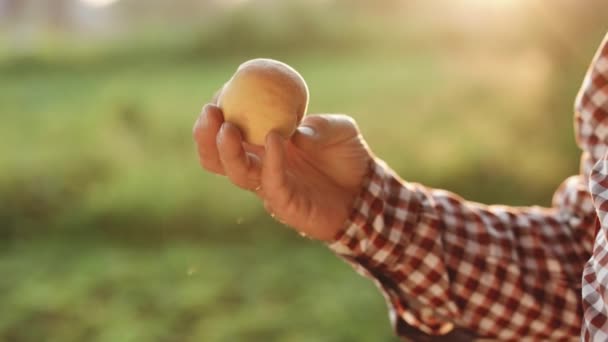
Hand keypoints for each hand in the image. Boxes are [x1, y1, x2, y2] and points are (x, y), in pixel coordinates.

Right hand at [193, 104, 371, 240]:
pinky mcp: (285, 205)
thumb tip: (297, 129)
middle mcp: (260, 165)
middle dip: (206, 135)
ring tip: (227, 128)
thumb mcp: (341, 130)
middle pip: (218, 156)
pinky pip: (271, 183)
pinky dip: (270, 161)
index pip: (229, 129)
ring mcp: (270, 185)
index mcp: (263, 143)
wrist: (367, 193)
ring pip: (236, 172)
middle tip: (210, 111)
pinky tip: (274, 139)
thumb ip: (322, 125)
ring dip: (227, 151)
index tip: (220, 92)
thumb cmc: (349, 157)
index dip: (218, 113)